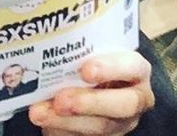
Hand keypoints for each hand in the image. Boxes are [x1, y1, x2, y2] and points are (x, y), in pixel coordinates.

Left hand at [28, 51, 154, 135]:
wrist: (98, 89)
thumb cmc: (96, 65)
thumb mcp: (97, 55)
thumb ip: (85, 54)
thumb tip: (54, 49)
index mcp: (137, 71)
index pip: (132, 67)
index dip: (111, 68)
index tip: (85, 70)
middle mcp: (135, 99)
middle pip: (124, 105)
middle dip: (90, 102)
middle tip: (61, 99)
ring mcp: (121, 123)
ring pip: (101, 126)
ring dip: (67, 120)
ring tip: (39, 112)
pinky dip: (60, 130)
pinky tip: (44, 121)